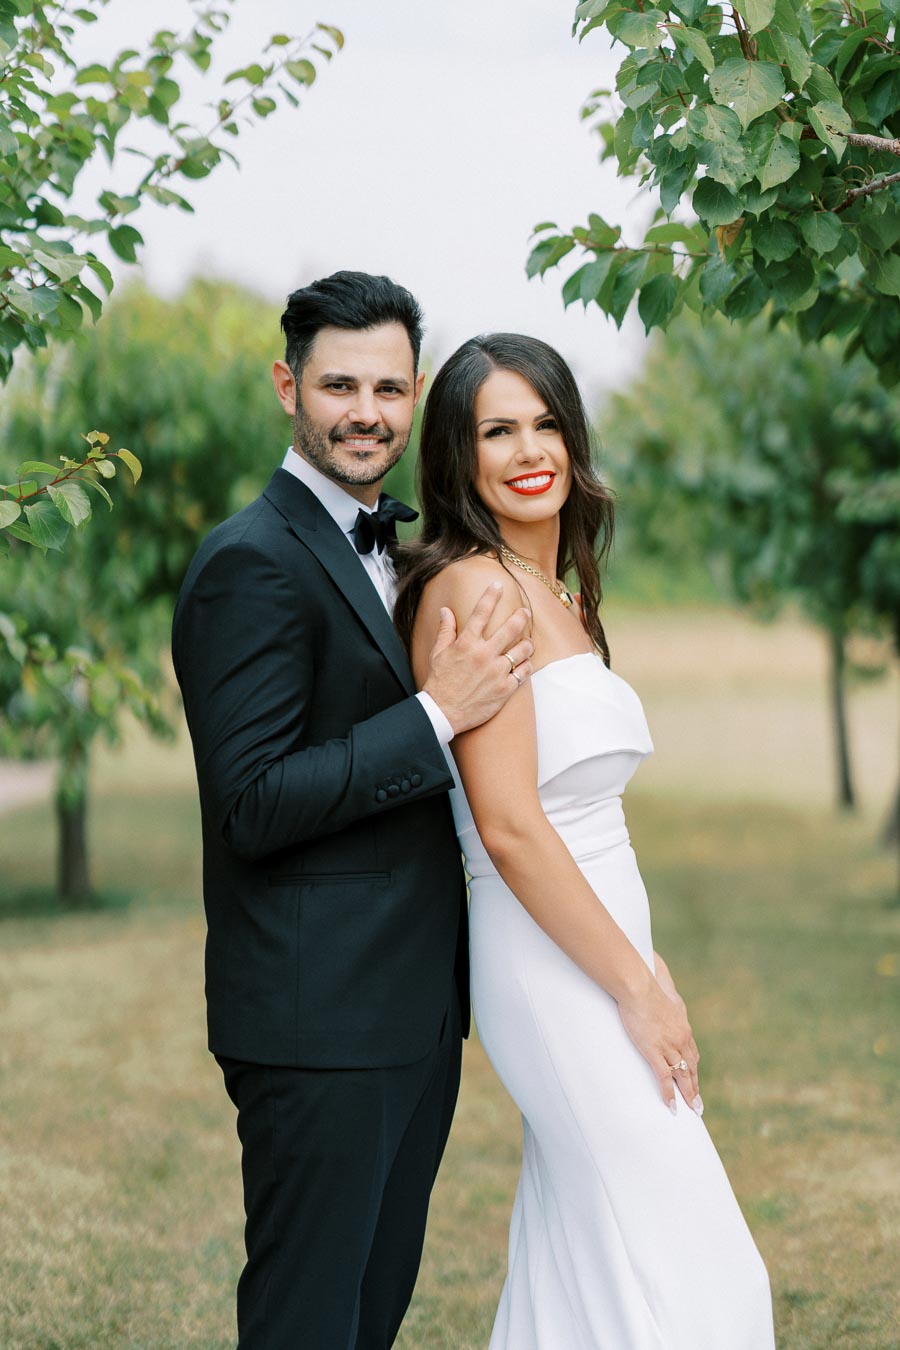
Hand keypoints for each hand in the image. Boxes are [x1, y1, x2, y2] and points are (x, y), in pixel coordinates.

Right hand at [422, 583, 533, 735]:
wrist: (443, 712)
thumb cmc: (439, 682)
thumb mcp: (438, 654)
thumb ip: (446, 630)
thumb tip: (446, 610)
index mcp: (467, 643)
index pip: (481, 612)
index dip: (491, 595)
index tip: (499, 584)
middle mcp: (484, 654)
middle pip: (511, 628)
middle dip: (521, 616)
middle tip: (525, 612)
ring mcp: (496, 672)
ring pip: (523, 650)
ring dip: (528, 644)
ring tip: (528, 643)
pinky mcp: (505, 689)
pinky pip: (524, 672)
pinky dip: (527, 666)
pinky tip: (525, 664)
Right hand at [617, 964, 702, 1116]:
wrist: (638, 987)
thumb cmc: (646, 984)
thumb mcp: (662, 987)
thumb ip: (664, 987)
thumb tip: (661, 969)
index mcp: (683, 1025)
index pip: (692, 1052)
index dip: (694, 1068)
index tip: (695, 1078)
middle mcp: (681, 1038)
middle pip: (692, 1068)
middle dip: (695, 1087)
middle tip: (698, 1104)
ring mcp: (669, 1046)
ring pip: (683, 1076)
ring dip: (688, 1095)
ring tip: (691, 1110)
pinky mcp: (655, 1051)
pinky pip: (665, 1078)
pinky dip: (669, 1094)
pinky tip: (672, 1107)